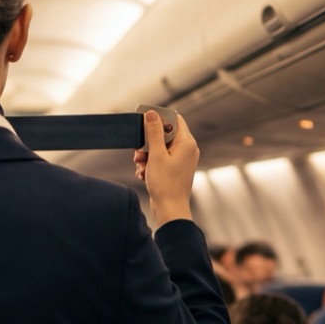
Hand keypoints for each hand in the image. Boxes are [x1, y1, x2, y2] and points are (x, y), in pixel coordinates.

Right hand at [133, 108, 197, 225]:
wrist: (170, 209)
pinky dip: (150, 164)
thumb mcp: (156, 155)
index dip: (158, 118)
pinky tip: (144, 174)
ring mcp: (181, 160)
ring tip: (140, 166)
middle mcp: (186, 149)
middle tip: (138, 153)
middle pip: (164, 134)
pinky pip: (160, 159)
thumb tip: (152, 113)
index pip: (174, 119)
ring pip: (159, 148)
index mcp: (186, 143)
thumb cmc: (166, 184)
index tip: (144, 123)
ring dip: (146, 155)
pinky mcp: (174, 169)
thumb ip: (154, 132)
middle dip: (148, 142)